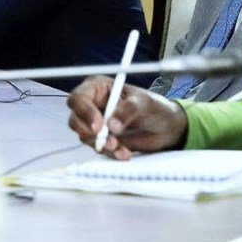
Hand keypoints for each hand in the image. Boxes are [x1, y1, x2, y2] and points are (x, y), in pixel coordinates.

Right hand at [65, 76, 187, 159]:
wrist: (165, 127)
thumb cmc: (154, 107)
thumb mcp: (143, 103)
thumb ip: (127, 111)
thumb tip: (111, 126)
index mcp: (97, 88)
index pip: (78, 98)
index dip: (85, 112)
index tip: (99, 127)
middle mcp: (91, 104)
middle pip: (75, 120)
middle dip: (91, 133)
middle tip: (110, 142)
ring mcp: (94, 123)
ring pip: (85, 136)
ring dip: (103, 145)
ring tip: (122, 149)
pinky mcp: (100, 138)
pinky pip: (97, 147)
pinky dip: (110, 153)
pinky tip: (124, 153)